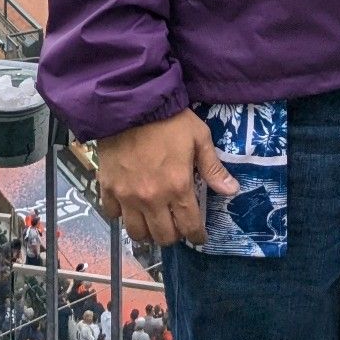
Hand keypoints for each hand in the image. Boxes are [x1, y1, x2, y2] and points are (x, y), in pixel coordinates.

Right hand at [94, 109, 238, 248]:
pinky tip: (128, 205)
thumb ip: (213, 168)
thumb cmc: (169, 119)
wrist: (131, 102)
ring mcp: (127, 195)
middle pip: (163, 236)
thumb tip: (231, 191)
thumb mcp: (199, 137)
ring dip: (147, 231)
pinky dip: (121, 214)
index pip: (189, 226)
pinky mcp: (107, 187)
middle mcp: (152, 198)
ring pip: (137, 233)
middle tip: (176, 224)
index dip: (197, 236)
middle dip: (173, 235)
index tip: (199, 236)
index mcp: (177, 187)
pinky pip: (112, 214)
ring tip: (153, 220)